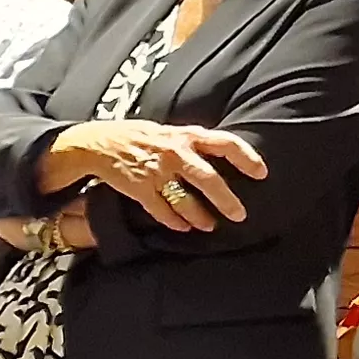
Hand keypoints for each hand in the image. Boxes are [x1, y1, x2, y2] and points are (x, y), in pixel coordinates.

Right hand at [49, 121, 263, 231]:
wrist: (97, 143)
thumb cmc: (140, 135)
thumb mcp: (171, 130)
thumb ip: (194, 142)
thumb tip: (222, 153)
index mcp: (187, 135)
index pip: (225, 143)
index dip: (247, 157)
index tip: (262, 173)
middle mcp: (175, 153)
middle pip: (208, 179)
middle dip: (226, 200)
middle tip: (241, 215)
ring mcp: (157, 171)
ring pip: (185, 200)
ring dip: (200, 216)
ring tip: (210, 225)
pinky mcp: (140, 188)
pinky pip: (162, 210)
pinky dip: (174, 221)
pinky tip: (184, 227)